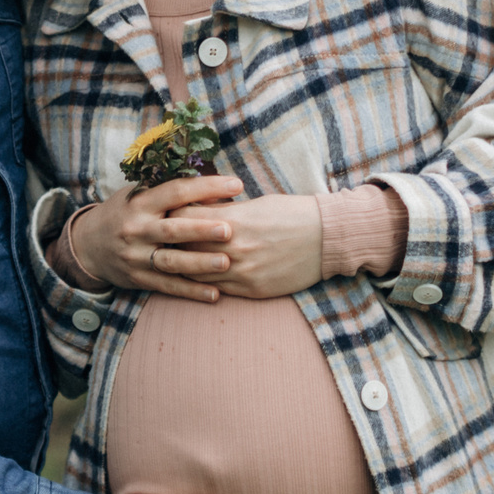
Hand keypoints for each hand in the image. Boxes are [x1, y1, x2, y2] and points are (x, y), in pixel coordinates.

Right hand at [69, 176, 248, 301]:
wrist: (88, 244)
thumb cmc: (125, 213)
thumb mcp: (140, 195)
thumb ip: (171, 193)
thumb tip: (215, 190)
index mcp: (140, 203)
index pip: (176, 191)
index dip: (206, 187)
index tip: (236, 185)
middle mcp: (137, 229)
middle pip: (172, 229)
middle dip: (201, 230)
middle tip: (229, 230)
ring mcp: (136, 256)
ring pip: (171, 261)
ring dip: (199, 263)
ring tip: (225, 263)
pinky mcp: (138, 278)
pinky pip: (167, 286)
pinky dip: (191, 291)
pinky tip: (214, 295)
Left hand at [175, 192, 323, 299]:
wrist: (328, 238)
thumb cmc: (293, 213)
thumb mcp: (256, 203)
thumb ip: (224, 211)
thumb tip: (196, 212)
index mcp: (233, 220)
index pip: (183, 218)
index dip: (173, 216)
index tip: (170, 215)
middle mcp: (233, 248)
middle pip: (183, 247)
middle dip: (172, 242)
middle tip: (165, 239)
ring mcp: (242, 272)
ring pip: (195, 273)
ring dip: (185, 266)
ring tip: (177, 259)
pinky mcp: (253, 290)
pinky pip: (217, 290)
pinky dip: (205, 282)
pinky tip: (201, 276)